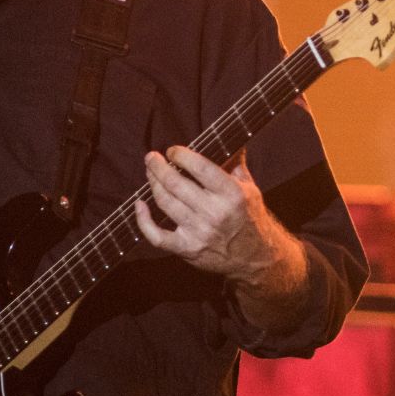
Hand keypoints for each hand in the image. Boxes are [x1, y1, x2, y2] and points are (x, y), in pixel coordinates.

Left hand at [134, 146, 302, 287]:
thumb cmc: (250, 218)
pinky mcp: (188, 248)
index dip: (181, 156)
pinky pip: (157, 236)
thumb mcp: (250, 188)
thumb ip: (236, 164)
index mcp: (231, 194)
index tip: (172, 151)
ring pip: (165, 203)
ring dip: (153, 184)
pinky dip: (143, 220)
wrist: (254, 257)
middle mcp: (215, 212)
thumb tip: (227, 138)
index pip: (200, 168)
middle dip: (158, 167)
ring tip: (150, 173)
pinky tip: (139, 205)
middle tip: (151, 157)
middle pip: (176, 184)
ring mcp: (199, 232)